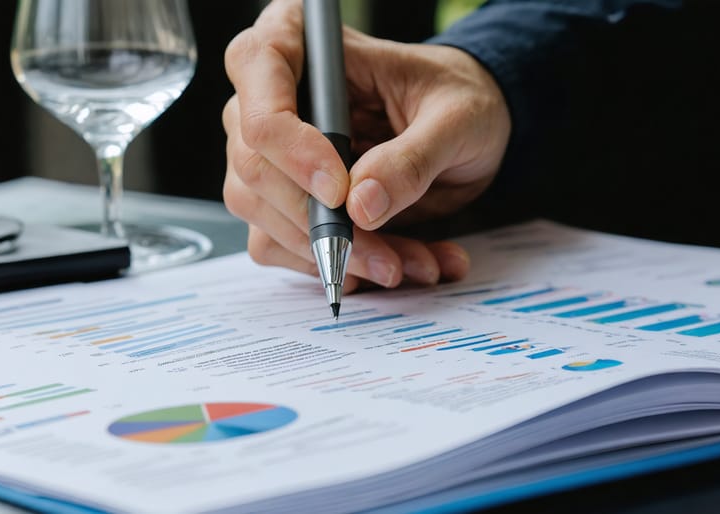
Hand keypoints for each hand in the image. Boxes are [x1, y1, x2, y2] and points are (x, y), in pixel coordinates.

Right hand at [223, 0, 509, 291]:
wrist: (465, 131)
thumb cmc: (456, 99)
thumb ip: (412, 157)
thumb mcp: (457, 118)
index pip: (257, 72)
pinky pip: (285, 248)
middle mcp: (270, 96)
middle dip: (320, 223)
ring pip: (265, 217)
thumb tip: (360, 205)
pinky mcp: (284, 201)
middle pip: (253, 163)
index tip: (340, 191)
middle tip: (386, 256)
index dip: (291, 141)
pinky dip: (338, 267)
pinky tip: (391, 263)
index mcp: (300, 39)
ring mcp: (271, 154)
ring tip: (406, 264)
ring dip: (336, 255)